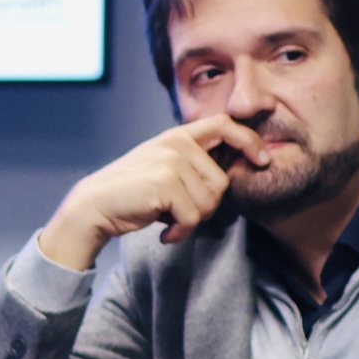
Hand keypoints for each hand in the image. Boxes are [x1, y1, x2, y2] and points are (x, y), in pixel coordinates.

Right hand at [39, 117, 257, 267]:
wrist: (95, 207)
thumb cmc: (133, 194)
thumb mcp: (165, 169)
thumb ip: (194, 165)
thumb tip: (235, 173)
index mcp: (178, 136)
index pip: (225, 125)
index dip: (250, 140)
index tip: (263, 160)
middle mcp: (176, 143)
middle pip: (221, 182)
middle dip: (205, 207)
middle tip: (178, 213)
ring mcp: (170, 161)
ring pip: (209, 203)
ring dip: (190, 222)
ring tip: (167, 220)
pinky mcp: (164, 183)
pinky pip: (193, 217)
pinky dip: (180, 233)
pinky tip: (163, 232)